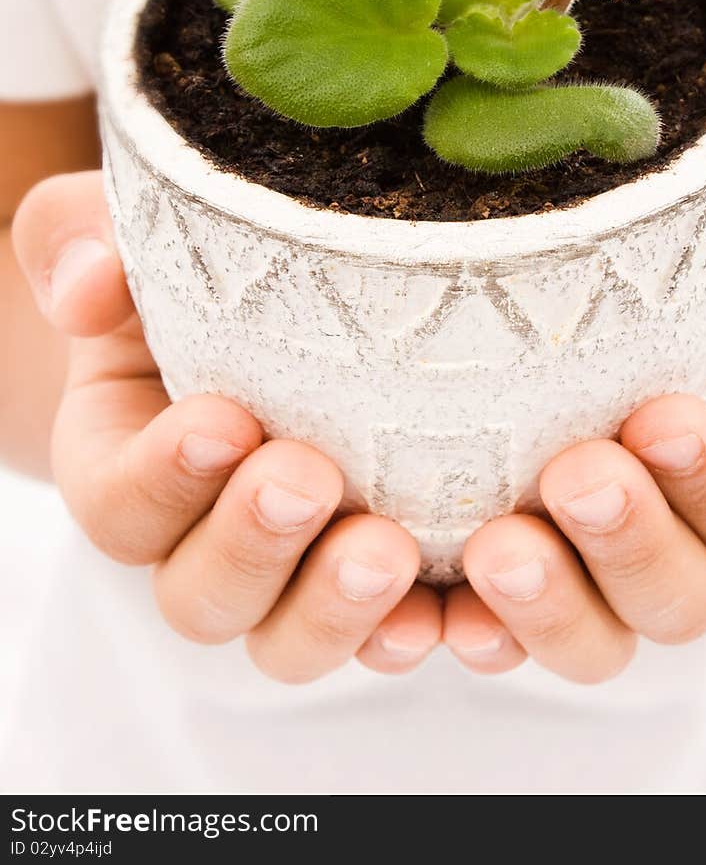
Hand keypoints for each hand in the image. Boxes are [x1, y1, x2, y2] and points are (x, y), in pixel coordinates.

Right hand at [13, 171, 440, 680]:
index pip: (120, 503)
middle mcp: (197, 541)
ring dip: (334, 608)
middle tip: (307, 479)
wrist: (278, 307)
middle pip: (201, 594)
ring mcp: (289, 574)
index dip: (163, 476)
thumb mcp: (129, 233)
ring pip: (287, 638)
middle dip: (252, 545)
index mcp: (124, 464)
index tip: (222, 419)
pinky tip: (459, 613)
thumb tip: (88, 284)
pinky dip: (419, 633)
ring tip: (389, 551)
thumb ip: (80, 240)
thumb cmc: (189, 265)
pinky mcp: (371, 583)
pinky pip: (386, 636)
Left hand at [444, 171, 705, 679]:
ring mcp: (589, 576)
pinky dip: (461, 633)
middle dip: (629, 545)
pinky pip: (491, 635)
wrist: (601, 313)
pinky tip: (423, 614)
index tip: (659, 418)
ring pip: (592, 638)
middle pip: (679, 595)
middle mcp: (681, 543)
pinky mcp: (504, 585)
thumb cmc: (689, 274)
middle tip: (575, 478)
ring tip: (494, 553)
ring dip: (547, 609)